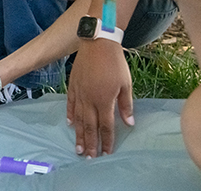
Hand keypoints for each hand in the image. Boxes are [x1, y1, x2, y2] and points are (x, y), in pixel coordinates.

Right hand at [67, 40, 133, 156]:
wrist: (97, 43)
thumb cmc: (115, 63)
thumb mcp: (126, 84)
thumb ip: (126, 105)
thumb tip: (129, 123)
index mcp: (104, 101)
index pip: (105, 126)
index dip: (106, 141)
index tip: (107, 153)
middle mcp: (89, 100)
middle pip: (90, 126)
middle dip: (90, 143)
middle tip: (89, 157)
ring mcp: (79, 93)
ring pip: (79, 119)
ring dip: (79, 135)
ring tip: (78, 148)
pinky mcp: (73, 85)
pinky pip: (71, 104)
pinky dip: (71, 115)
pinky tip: (71, 124)